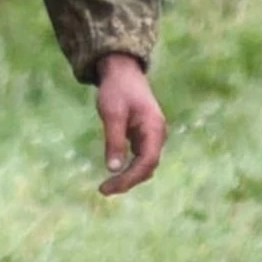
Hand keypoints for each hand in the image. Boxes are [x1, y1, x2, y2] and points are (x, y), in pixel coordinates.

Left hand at [94, 53, 165, 195]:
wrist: (122, 71)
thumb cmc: (117, 90)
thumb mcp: (112, 114)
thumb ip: (114, 140)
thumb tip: (113, 169)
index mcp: (154, 128)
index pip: (147, 162)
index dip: (129, 179)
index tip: (108, 187)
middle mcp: (158, 134)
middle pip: (147, 167)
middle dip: (127, 181)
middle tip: (103, 190)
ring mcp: (152, 136)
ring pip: (144, 164)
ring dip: (128, 177)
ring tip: (107, 187)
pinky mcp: (144, 136)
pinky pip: (140, 158)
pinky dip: (128, 168)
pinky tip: (114, 174)